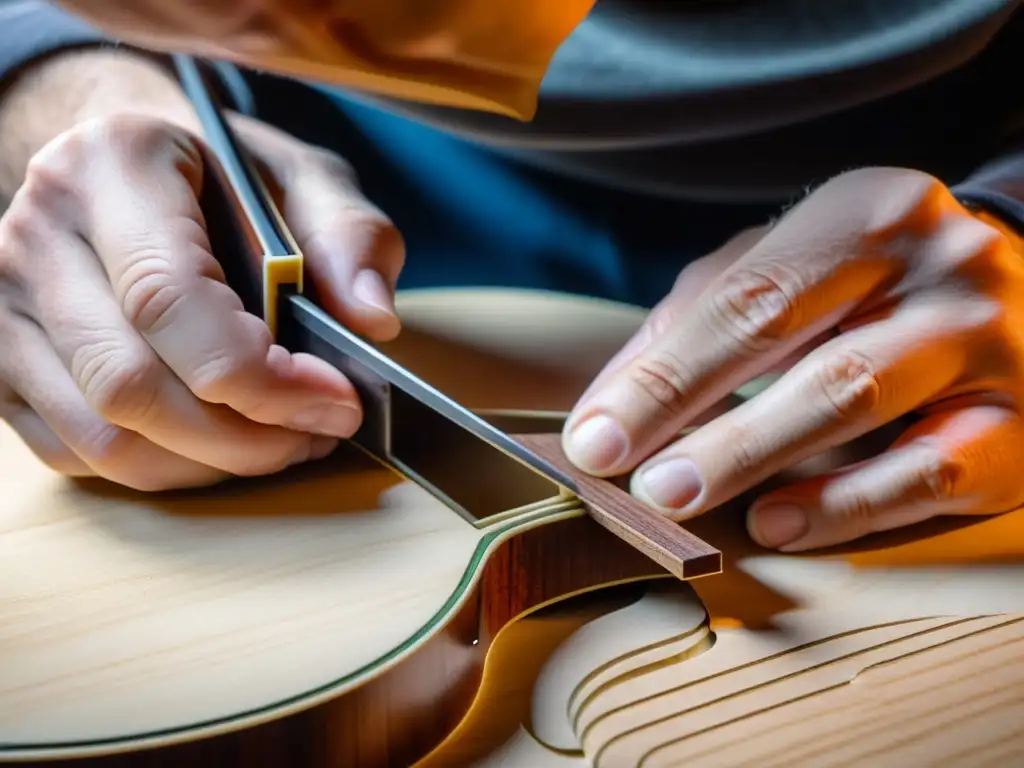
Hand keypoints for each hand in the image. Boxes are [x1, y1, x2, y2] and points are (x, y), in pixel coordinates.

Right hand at [0, 111, 403, 490]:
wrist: (122, 161)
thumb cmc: (218, 170)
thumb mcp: (301, 175)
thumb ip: (348, 234)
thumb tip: (370, 320)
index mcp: (112, 167)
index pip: (168, 300)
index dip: (259, 375)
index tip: (335, 400)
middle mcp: (40, 236)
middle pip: (130, 386)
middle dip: (243, 437)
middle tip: (320, 431)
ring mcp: (7, 305)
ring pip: (102, 435)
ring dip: (208, 464)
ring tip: (284, 441)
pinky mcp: (4, 361)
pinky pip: (78, 452)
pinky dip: (164, 469)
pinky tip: (222, 445)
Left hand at [563, 167, 1023, 550]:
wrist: (1022, 290)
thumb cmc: (871, 283)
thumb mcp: (788, 265)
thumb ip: (697, 318)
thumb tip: (608, 406)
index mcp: (870, 211)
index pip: (745, 299)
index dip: (662, 375)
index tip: (594, 438)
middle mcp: (943, 262)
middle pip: (797, 347)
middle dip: (701, 422)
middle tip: (633, 480)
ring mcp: (991, 340)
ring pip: (857, 403)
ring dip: (754, 458)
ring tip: (680, 500)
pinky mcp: (1022, 423)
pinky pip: (928, 474)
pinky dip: (844, 504)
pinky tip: (776, 522)